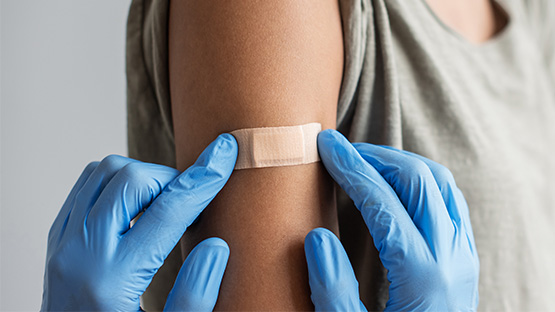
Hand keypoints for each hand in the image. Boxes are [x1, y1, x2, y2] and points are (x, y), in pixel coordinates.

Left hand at [41, 134, 237, 310]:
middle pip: (129, 180)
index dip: (203, 180)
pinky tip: (138, 205)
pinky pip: (87, 184)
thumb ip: (195, 298)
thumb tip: (215, 246)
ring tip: (164, 203)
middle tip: (189, 202)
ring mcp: (63, 242)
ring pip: (103, 172)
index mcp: (112, 282)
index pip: (166, 212)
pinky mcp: (57, 237)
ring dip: (142, 177)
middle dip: (170, 179)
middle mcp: (80, 254)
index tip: (225, 153)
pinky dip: (117, 182)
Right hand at [304, 130, 478, 310]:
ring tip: (364, 162)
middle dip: (377, 156)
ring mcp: (463, 254)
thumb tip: (317, 236)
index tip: (326, 146)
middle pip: (419, 179)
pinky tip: (395, 186)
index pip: (382, 201)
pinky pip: (449, 200)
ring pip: (440, 183)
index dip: (350, 167)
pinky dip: (421, 181)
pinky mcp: (465, 256)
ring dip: (401, 164)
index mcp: (421, 274)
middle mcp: (450, 255)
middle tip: (342, 151)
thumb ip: (332, 289)